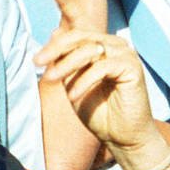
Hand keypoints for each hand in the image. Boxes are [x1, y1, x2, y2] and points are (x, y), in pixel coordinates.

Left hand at [35, 28, 161, 164]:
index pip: (76, 36)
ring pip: (91, 49)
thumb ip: (65, 61)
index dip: (54, 45)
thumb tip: (54, 32)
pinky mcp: (133, 68)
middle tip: (39, 64)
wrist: (122, 137)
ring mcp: (127, 55)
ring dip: (67, 64)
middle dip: (57, 50)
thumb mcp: (73, 82)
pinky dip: (84, 80)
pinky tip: (73, 96)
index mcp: (105, 46)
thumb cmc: (99, 112)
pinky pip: (102, 67)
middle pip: (82, 38)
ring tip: (52, 79)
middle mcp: (118, 46)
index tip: (35, 61)